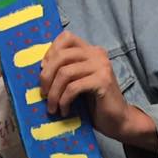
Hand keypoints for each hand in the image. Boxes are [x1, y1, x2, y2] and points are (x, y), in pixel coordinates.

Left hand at [40, 31, 155, 148]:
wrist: (117, 120)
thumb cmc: (93, 102)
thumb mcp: (76, 81)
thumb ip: (64, 70)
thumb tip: (41, 67)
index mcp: (90, 50)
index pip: (65, 37)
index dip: (50, 52)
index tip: (43, 71)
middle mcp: (97, 54)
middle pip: (61, 56)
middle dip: (46, 77)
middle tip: (43, 94)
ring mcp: (101, 66)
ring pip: (64, 73)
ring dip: (53, 93)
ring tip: (52, 107)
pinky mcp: (103, 81)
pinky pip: (73, 87)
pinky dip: (64, 101)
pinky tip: (65, 111)